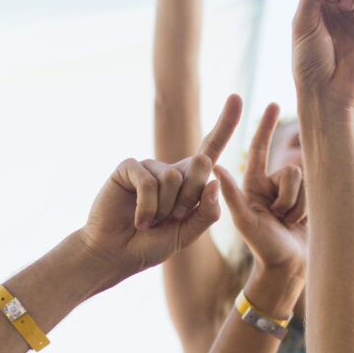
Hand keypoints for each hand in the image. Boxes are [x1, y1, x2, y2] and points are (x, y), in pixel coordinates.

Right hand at [78, 96, 240, 279]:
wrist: (116, 254)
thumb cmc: (150, 244)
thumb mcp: (187, 234)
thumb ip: (206, 213)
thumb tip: (215, 181)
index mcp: (189, 183)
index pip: (211, 149)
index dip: (225, 124)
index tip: (237, 98)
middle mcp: (171, 169)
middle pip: (201, 164)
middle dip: (191, 198)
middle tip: (172, 218)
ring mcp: (149, 166)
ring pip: (174, 177)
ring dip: (165, 208)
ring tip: (151, 221)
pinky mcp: (128, 168)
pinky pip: (149, 181)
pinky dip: (147, 207)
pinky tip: (139, 219)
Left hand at [215, 104, 306, 278]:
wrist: (288, 269)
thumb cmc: (262, 247)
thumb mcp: (245, 222)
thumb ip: (232, 195)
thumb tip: (215, 168)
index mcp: (253, 184)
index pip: (260, 148)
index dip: (265, 126)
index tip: (273, 103)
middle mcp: (272, 184)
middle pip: (290, 170)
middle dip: (288, 196)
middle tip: (279, 217)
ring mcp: (291, 193)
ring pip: (305, 182)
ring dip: (298, 206)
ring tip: (288, 223)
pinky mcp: (307, 202)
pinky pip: (315, 192)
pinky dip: (308, 210)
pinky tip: (300, 223)